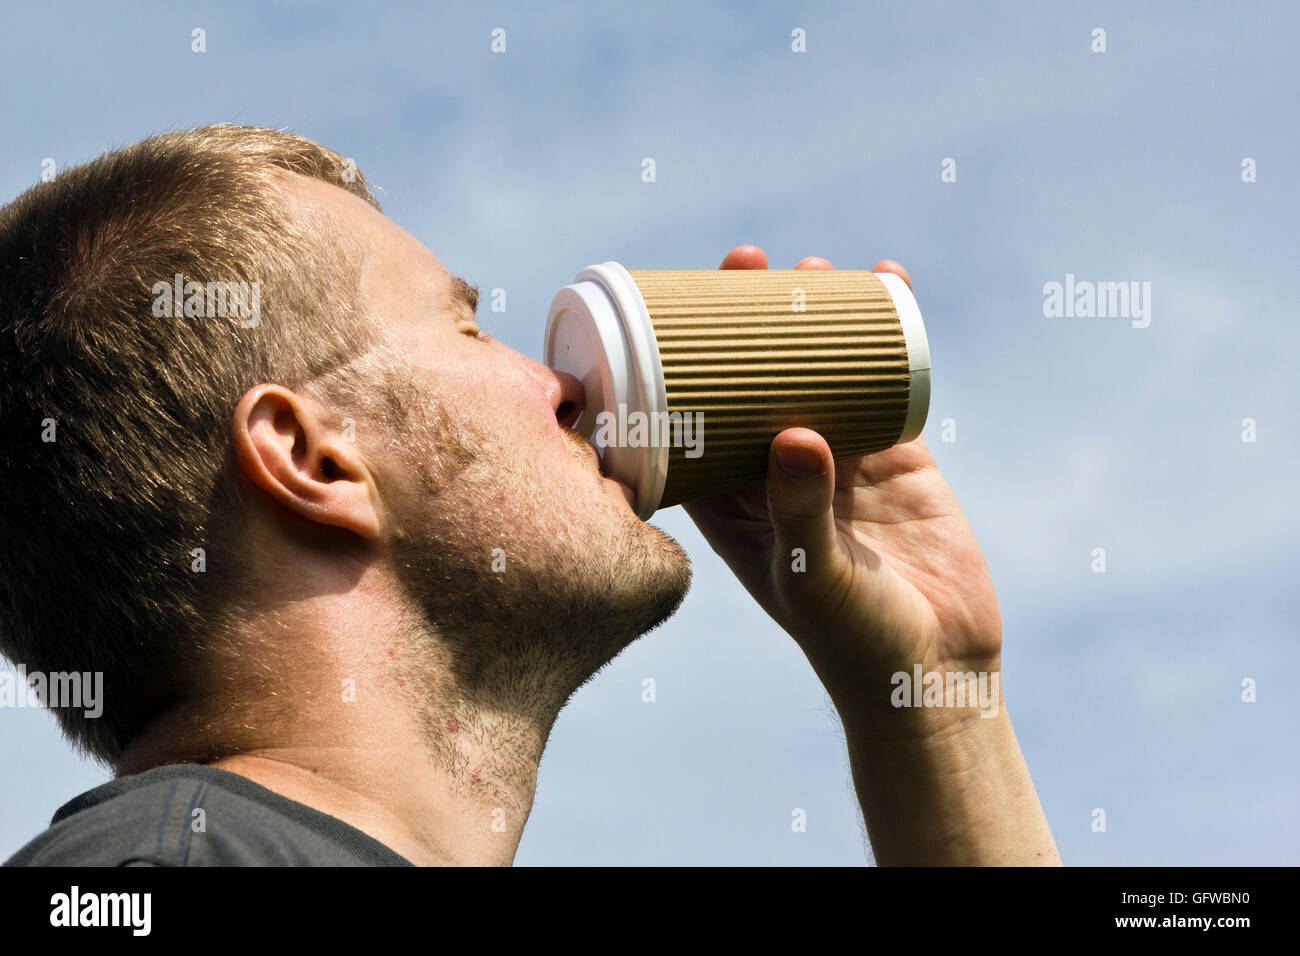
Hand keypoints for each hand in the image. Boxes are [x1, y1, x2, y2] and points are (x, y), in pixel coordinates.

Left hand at [685, 246, 1001, 725]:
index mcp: (731, 504)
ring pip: (816, 372)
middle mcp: (776, 474)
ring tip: (817, 265)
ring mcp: (836, 461)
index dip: (680, 360)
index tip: (682, 304)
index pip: (690, 418)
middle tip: (752, 264)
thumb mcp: (812, 578)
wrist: (936, 668)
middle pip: (750, 380)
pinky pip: (883, 383)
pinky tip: (888, 287)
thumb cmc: (854, 640)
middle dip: (750, 321)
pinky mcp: (896, 457)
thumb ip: (798, 513)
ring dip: (814, 318)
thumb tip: (794, 434)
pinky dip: (886, 338)